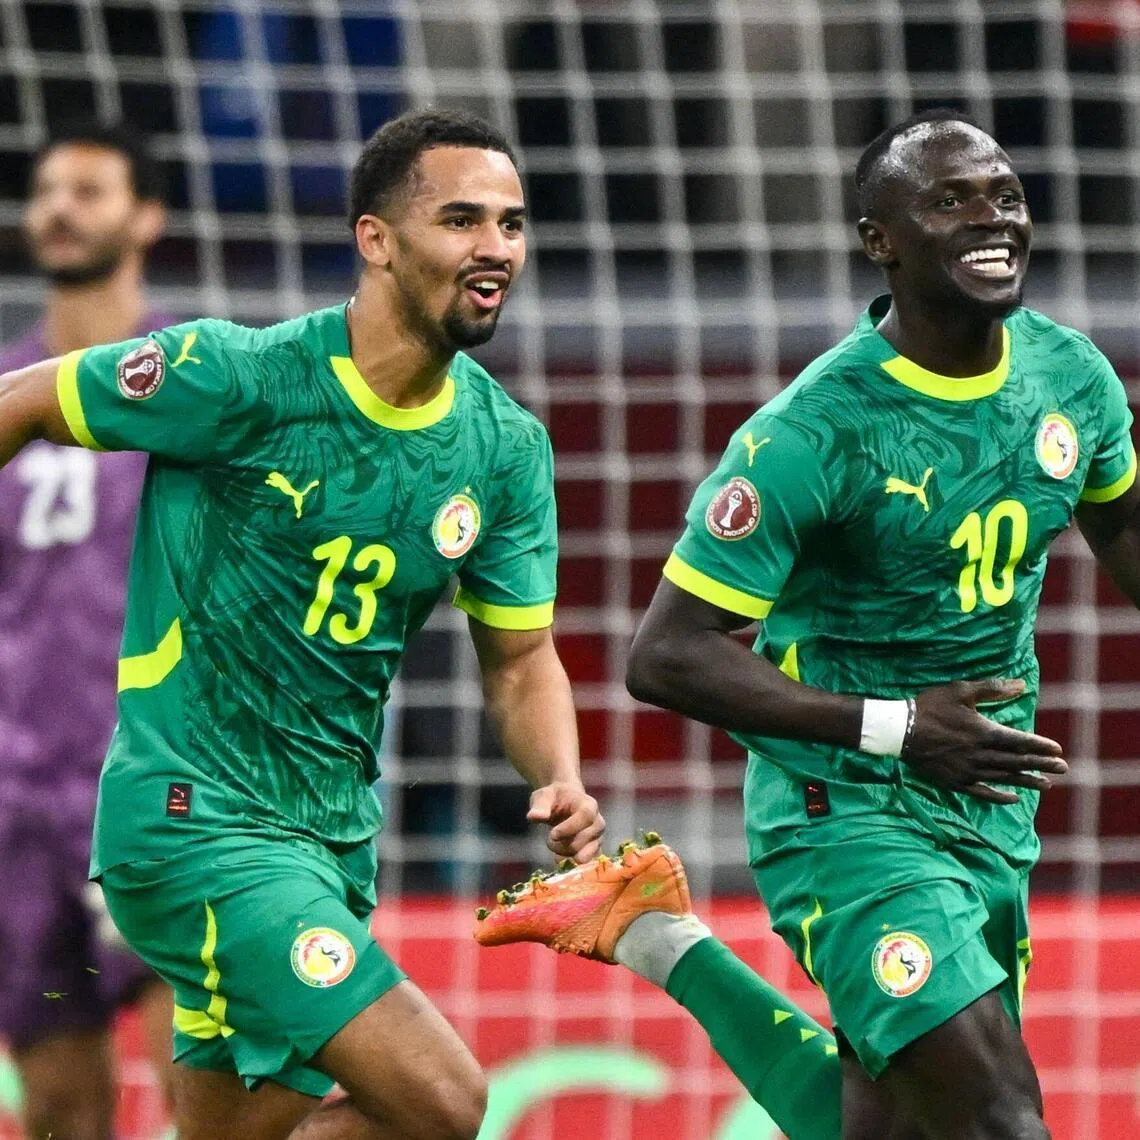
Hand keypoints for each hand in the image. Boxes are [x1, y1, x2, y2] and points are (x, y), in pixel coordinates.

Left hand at [527, 782, 604, 862]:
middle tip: (550, 839)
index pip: (586, 816)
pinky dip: (570, 863)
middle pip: (584, 839)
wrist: (565, 802)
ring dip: (566, 854)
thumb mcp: (543, 797)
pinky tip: (559, 857)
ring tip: (555, 845)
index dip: (569, 827)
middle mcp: (598, 822)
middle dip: (563, 844)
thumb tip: (534, 816)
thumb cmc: (554, 798)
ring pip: (586, 854)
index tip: (552, 835)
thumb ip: (539, 806)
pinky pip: (586, 863)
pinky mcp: (594, 850)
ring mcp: (597, 838)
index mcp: (588, 804)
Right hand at [904, 678, 1066, 804]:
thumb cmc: (931, 706)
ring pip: (1004, 779)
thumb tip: (1021, 685)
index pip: (1020, 742)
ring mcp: (968, 771)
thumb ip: (992, 689)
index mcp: (983, 732)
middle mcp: (980, 755)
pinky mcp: (955, 781)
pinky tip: (1013, 798)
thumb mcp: (961, 691)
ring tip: (1046, 784)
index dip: (1040, 746)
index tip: (1057, 749)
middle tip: (1063, 768)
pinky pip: (982, 793)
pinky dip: (999, 796)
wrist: (900, 730)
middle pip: (1017, 762)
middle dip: (1042, 764)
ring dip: (1027, 781)